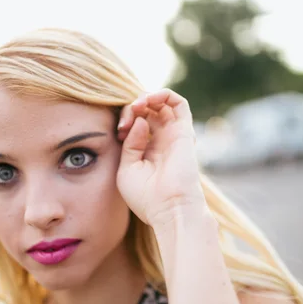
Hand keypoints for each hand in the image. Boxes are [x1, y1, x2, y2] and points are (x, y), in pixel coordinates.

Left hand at [116, 89, 205, 226]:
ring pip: (161, 103)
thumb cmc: (146, 197)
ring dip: (146, 98)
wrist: (169, 209)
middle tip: (124, 122)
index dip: (124, 120)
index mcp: (147, 150)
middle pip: (146, 111)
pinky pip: (179, 103)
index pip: (135, 123)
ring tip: (137, 106)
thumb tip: (140, 121)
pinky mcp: (184, 131)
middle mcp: (161, 141)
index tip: (118, 132)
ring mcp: (173, 135)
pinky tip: (148, 101)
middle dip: (131, 109)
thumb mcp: (126, 169)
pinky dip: (163, 94)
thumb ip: (129, 144)